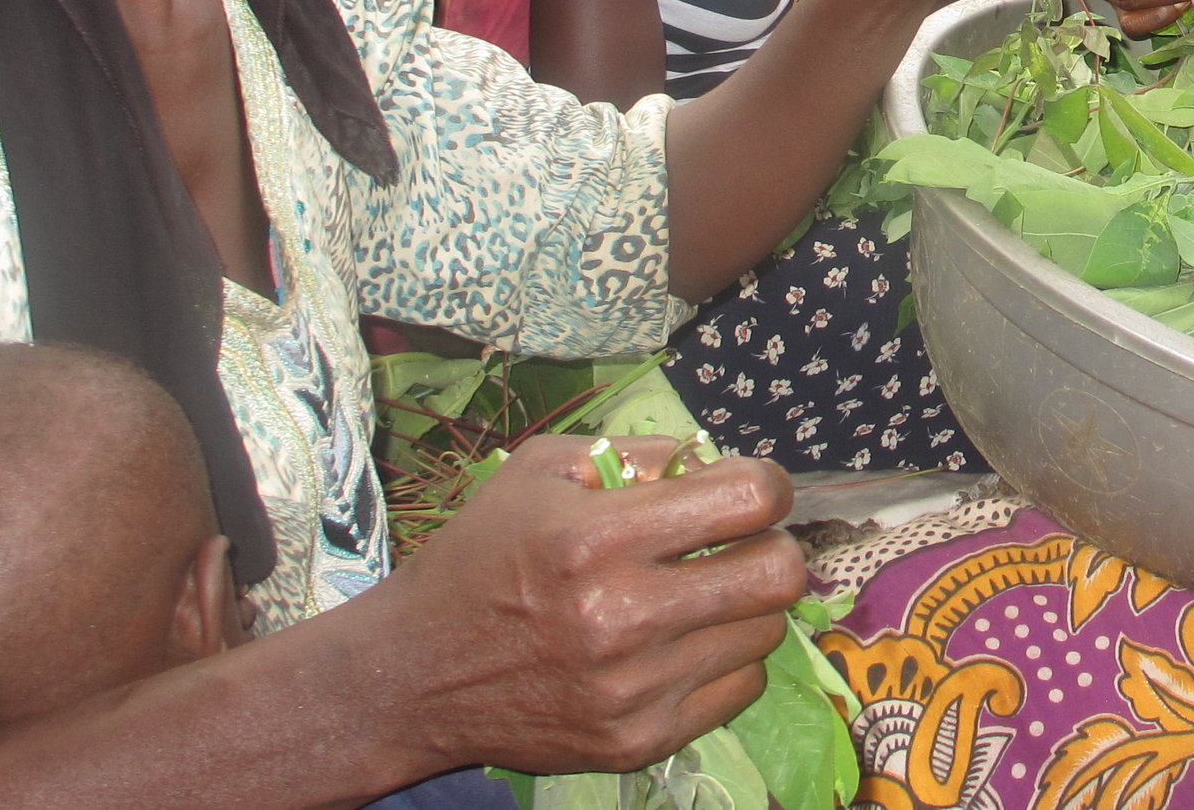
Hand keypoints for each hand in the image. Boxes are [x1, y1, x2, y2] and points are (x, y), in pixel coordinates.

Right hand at [367, 435, 806, 777]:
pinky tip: (680, 644)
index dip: (767, 485)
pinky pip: (738, 689)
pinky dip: (724, 660)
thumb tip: (715, 461)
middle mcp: (621, 617)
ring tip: (698, 596)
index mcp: (596, 538)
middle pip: (778, 575)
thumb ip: (636, 452)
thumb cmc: (483, 555)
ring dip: (744, 606)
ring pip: (765, 634)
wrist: (416, 673)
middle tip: (741, 544)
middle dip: (772, 547)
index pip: (748, 501)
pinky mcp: (638, 741)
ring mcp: (633, 689)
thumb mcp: (541, 469)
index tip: (751, 489)